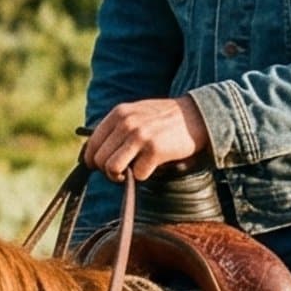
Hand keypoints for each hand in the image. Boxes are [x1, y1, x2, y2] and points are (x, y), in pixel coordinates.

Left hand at [85, 95, 210, 182]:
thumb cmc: (165, 119)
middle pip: (99, 159)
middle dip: (109, 171)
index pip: (92, 144)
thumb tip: (95, 154)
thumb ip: (117, 128)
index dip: (95, 161)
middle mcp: (126, 123)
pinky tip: (153, 166)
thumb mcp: (137, 113)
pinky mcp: (155, 150)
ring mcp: (140, 136)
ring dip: (121, 176)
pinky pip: (137, 175)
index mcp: (119, 114)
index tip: (105, 166)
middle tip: (123, 171)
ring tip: (133, 172)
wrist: (198, 115)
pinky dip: (144, 175)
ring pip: (112, 168)